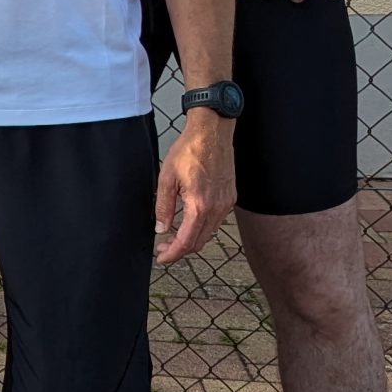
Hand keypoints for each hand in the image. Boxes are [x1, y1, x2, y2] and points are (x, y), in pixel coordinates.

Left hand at [153, 118, 234, 265]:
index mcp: (199, 205)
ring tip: (173, 236)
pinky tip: (189, 222)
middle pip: (199, 242)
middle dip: (180, 250)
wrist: (211, 133)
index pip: (186, 241)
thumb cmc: (189, 150)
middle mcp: (217, 208)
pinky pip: (216, 221)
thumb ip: (163, 207)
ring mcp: (226, 203)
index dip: (172, 254)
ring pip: (208, 233)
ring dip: (191, 239)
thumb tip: (160, 229)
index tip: (161, 258)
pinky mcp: (230, 198)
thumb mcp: (166, 178)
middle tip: (163, 248)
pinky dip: (202, 227)